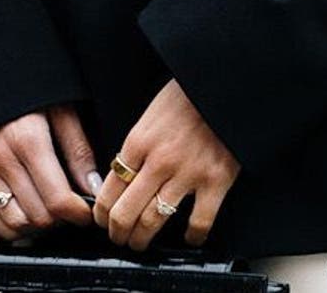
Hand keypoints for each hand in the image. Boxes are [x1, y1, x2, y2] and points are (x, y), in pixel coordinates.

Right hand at [0, 103, 101, 240]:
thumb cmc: (29, 91)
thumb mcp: (62, 109)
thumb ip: (78, 151)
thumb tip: (93, 186)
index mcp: (28, 140)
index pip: (57, 199)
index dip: (79, 213)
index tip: (89, 212)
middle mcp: (2, 158)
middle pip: (38, 215)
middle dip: (62, 219)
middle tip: (72, 208)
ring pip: (14, 222)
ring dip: (37, 226)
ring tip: (50, 212)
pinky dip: (9, 226)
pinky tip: (25, 217)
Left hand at [94, 79, 238, 250]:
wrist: (225, 84)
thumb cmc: (188, 96)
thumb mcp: (151, 116)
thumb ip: (137, 147)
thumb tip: (122, 176)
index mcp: (138, 141)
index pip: (109, 190)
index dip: (102, 214)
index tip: (103, 221)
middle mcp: (158, 161)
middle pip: (125, 213)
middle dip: (117, 233)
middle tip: (119, 238)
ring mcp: (188, 173)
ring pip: (153, 222)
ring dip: (143, 240)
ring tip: (141, 243)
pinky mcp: (216, 180)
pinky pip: (199, 222)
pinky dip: (192, 236)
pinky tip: (189, 237)